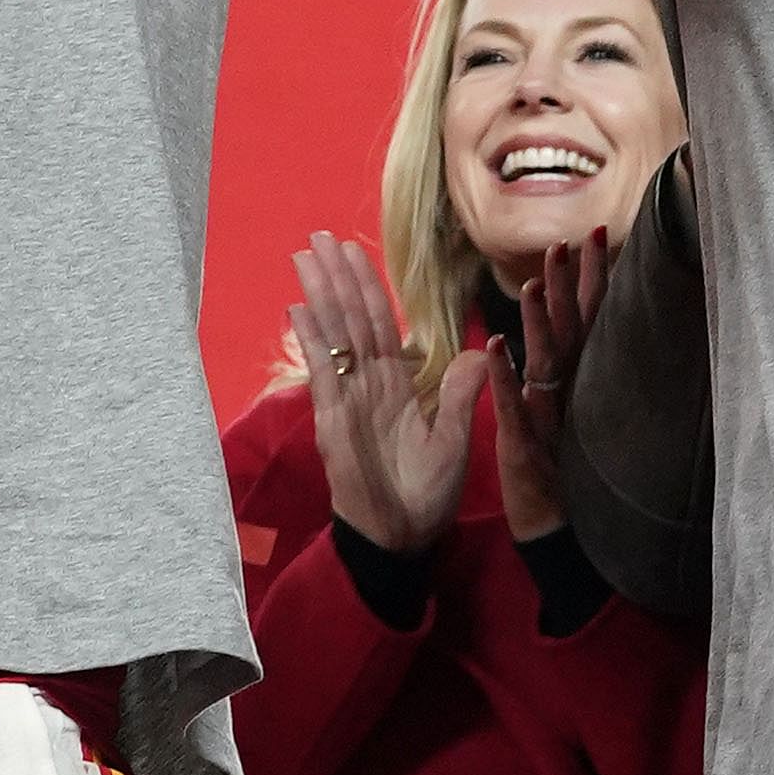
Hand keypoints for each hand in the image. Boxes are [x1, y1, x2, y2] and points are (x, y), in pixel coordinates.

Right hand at [293, 228, 475, 558]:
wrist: (403, 539)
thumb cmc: (426, 495)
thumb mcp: (454, 441)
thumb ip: (460, 396)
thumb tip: (476, 348)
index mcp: (395, 385)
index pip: (380, 323)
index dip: (368, 286)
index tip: (352, 250)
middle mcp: (367, 384)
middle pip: (350, 318)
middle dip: (336, 276)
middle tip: (318, 235)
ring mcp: (346, 399)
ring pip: (333, 335)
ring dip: (320, 294)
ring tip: (305, 256)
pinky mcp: (333, 420)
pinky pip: (322, 372)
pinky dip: (310, 340)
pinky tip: (297, 308)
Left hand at [486, 225, 606, 541]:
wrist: (560, 535)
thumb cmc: (563, 472)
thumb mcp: (566, 412)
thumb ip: (570, 369)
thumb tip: (570, 325)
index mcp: (577, 381)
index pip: (586, 320)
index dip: (589, 279)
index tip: (590, 235)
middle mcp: (571, 393)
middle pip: (574, 329)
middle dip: (575, 284)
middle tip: (576, 239)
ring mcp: (550, 418)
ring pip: (547, 359)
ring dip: (541, 320)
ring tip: (536, 281)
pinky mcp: (524, 445)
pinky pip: (513, 405)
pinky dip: (505, 376)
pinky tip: (497, 346)